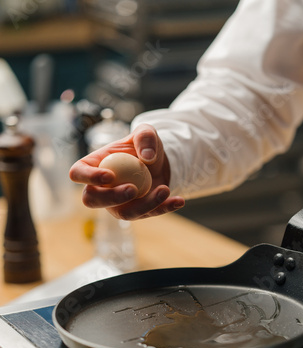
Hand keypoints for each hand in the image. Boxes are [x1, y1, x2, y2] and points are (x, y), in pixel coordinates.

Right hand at [69, 123, 184, 219]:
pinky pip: (148, 215)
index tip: (109, 176)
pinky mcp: (136, 212)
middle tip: (132, 189)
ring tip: (164, 190)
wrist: (161, 162)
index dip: (88, 177)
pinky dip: (164, 208)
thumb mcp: (147, 132)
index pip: (78, 173)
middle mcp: (100, 188)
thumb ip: (145, 137)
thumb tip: (147, 158)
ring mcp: (117, 204)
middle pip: (92, 200)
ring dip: (144, 205)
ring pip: (123, 213)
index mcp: (94, 165)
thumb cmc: (145, 145)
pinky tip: (178, 201)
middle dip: (111, 198)